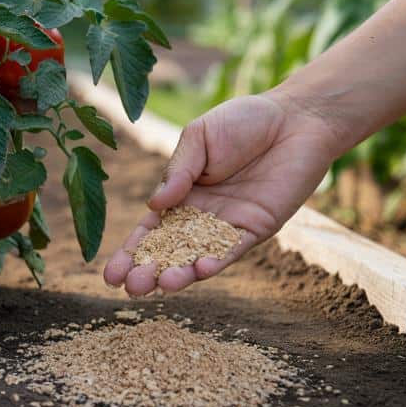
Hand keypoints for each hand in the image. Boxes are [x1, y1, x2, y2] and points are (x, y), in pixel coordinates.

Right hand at [103, 91, 341, 295]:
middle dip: (149, 270)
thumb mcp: (199, 137)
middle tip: (131, 288)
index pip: (150, 230)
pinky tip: (201, 270)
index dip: (131, 252)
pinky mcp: (257, 227)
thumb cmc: (243, 121)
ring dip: (182, 273)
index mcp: (180, 194)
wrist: (295, 118)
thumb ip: (178, 170)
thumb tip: (153, 204)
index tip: (110, 274)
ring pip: (199, 256)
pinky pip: (234, 248)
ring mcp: (228, 225)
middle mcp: (201, 216)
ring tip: (162, 284)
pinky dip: (218, 260)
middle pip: (170, 250)